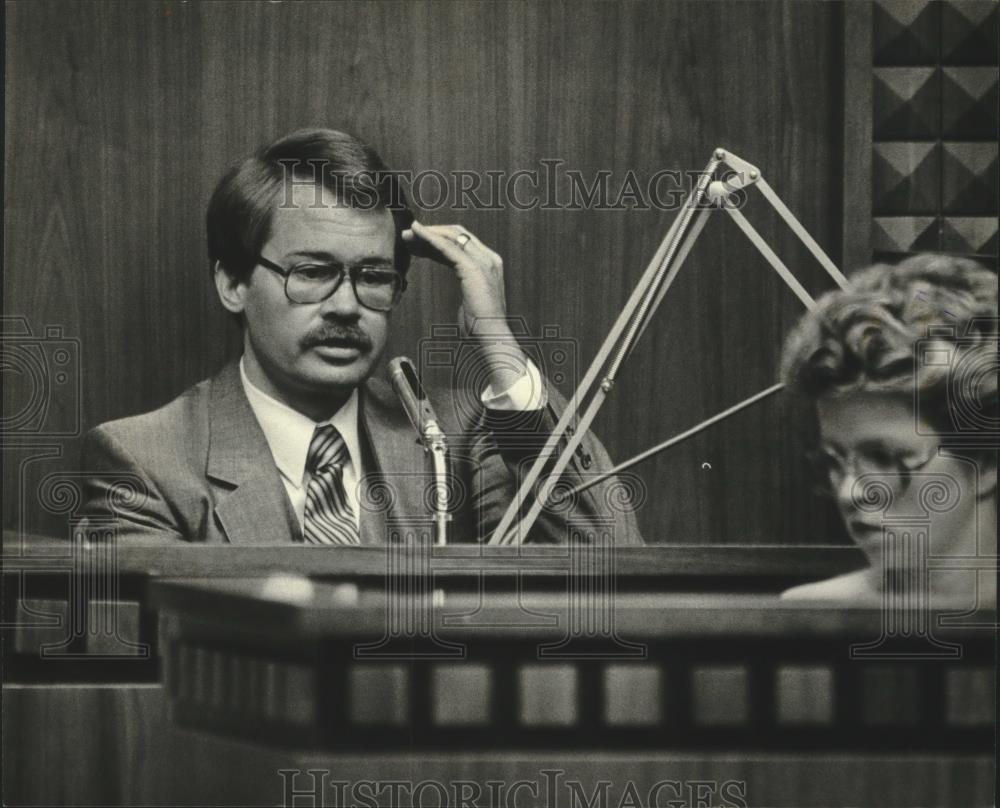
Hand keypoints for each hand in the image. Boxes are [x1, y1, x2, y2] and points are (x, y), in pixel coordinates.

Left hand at [402, 221, 525, 392]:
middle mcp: (489, 258)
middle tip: (409, 235)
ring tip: (407, 235)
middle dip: (432, 232)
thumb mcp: (471, 298)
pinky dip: (430, 238)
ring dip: (427, 234)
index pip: (463, 242)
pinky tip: (416, 233)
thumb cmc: (480, 326)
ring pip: (452, 237)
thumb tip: (457, 285)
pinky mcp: (473, 268)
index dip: (439, 238)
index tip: (418, 241)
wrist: (491, 337)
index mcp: (490, 263)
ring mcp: (483, 261)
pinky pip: (448, 247)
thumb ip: (466, 284)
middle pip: (457, 235)